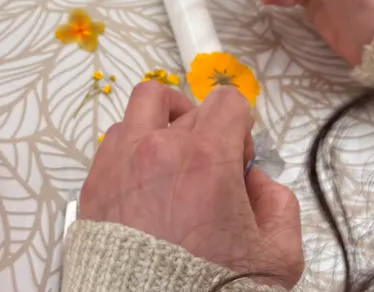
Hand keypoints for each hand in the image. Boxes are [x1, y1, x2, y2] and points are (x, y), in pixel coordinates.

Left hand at [80, 82, 303, 287]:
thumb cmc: (211, 289)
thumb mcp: (278, 254)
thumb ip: (279, 202)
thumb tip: (256, 181)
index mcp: (205, 158)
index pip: (227, 101)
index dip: (241, 124)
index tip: (239, 153)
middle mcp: (158, 150)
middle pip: (188, 107)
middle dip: (206, 130)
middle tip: (212, 167)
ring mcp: (119, 163)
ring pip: (142, 109)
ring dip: (163, 124)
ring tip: (173, 159)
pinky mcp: (95, 185)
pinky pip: (113, 143)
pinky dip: (133, 148)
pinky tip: (146, 181)